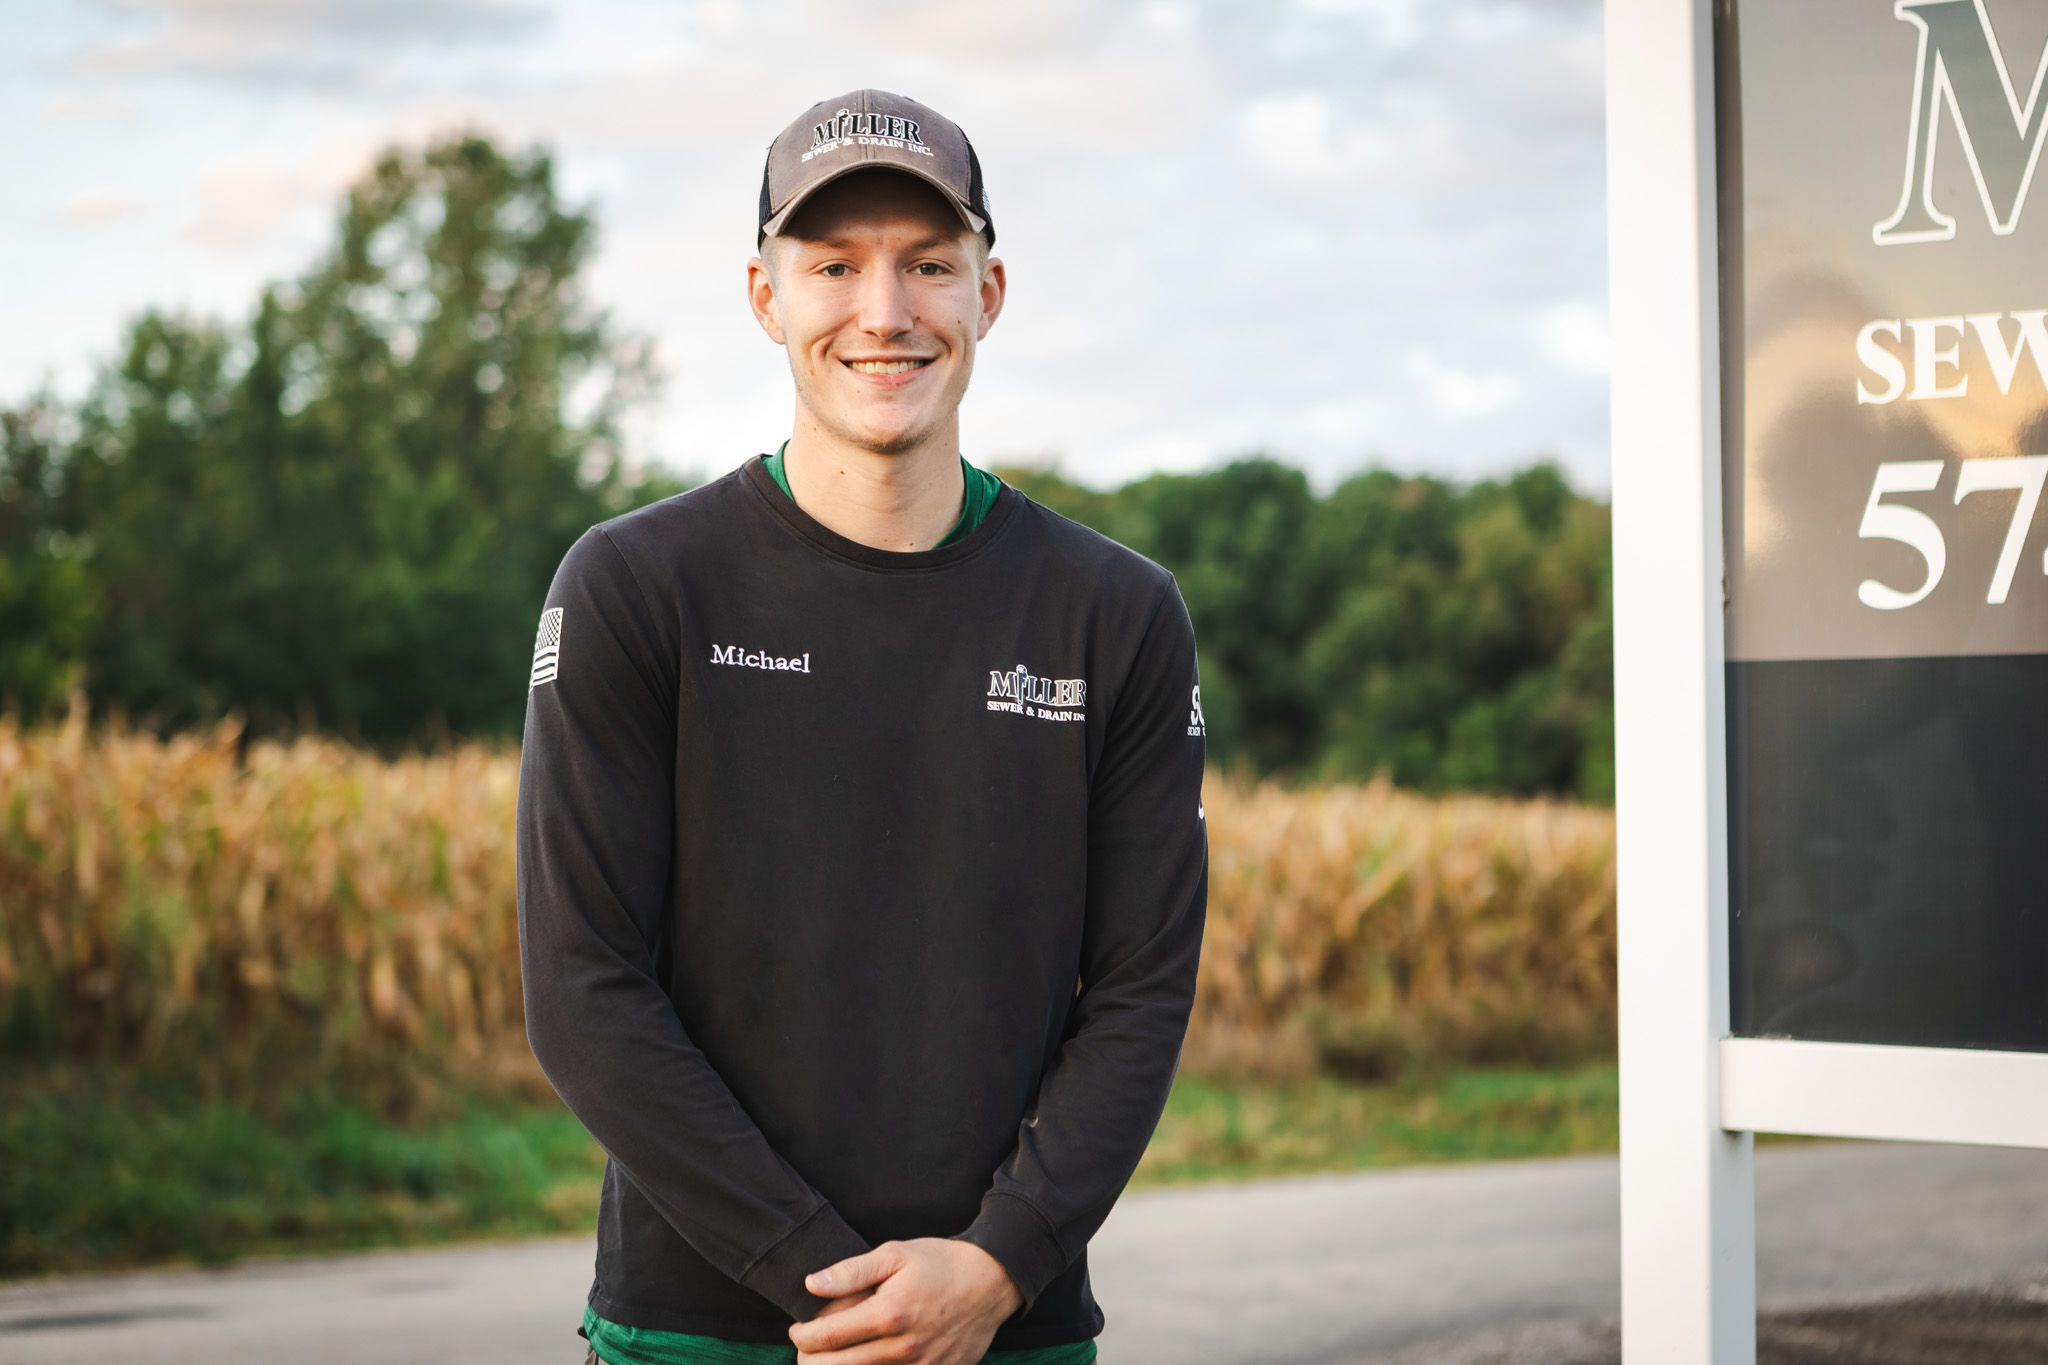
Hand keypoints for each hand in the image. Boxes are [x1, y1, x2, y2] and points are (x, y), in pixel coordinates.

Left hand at [789, 1238, 1022, 1364]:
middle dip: (811, 1361)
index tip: (797, 1329)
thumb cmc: (940, 1263)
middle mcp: (903, 1349)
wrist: (991, 1282)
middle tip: (808, 1348)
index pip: (826, 1338)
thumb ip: (851, 1272)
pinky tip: (865, 1361)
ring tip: (832, 1356)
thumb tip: (811, 1284)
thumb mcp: (895, 1254)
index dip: (802, 1337)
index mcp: (889, 1314)